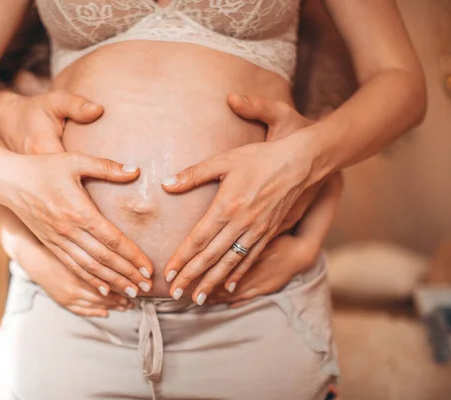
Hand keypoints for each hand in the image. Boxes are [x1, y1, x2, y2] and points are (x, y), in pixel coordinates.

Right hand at [0, 87, 153, 297]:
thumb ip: (106, 167)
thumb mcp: (75, 160)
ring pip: (88, 267)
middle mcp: (68, 230)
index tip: (149, 269)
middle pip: (103, 259)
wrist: (8, 180)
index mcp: (78, 211)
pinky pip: (72, 266)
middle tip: (147, 288)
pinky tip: (103, 289)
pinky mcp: (50, 244)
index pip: (112, 239)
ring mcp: (57, 240)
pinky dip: (89, 279)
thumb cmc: (44, 167)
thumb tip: (135, 171)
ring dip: (111, 282)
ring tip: (131, 292)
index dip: (132, 256)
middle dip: (127, 275)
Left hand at [162, 94, 319, 303]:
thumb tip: (166, 184)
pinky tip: (228, 287)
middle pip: (211, 257)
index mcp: (226, 206)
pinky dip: (238, 275)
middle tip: (174, 295)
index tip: (168, 274)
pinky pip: (250, 259)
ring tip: (197, 299)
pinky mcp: (269, 233)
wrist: (299, 163)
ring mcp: (257, 231)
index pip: (198, 239)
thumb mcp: (223, 160)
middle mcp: (241, 224)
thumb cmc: (259, 158)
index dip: (181, 259)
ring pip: (230, 263)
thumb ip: (193, 174)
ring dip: (212, 283)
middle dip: (191, 278)